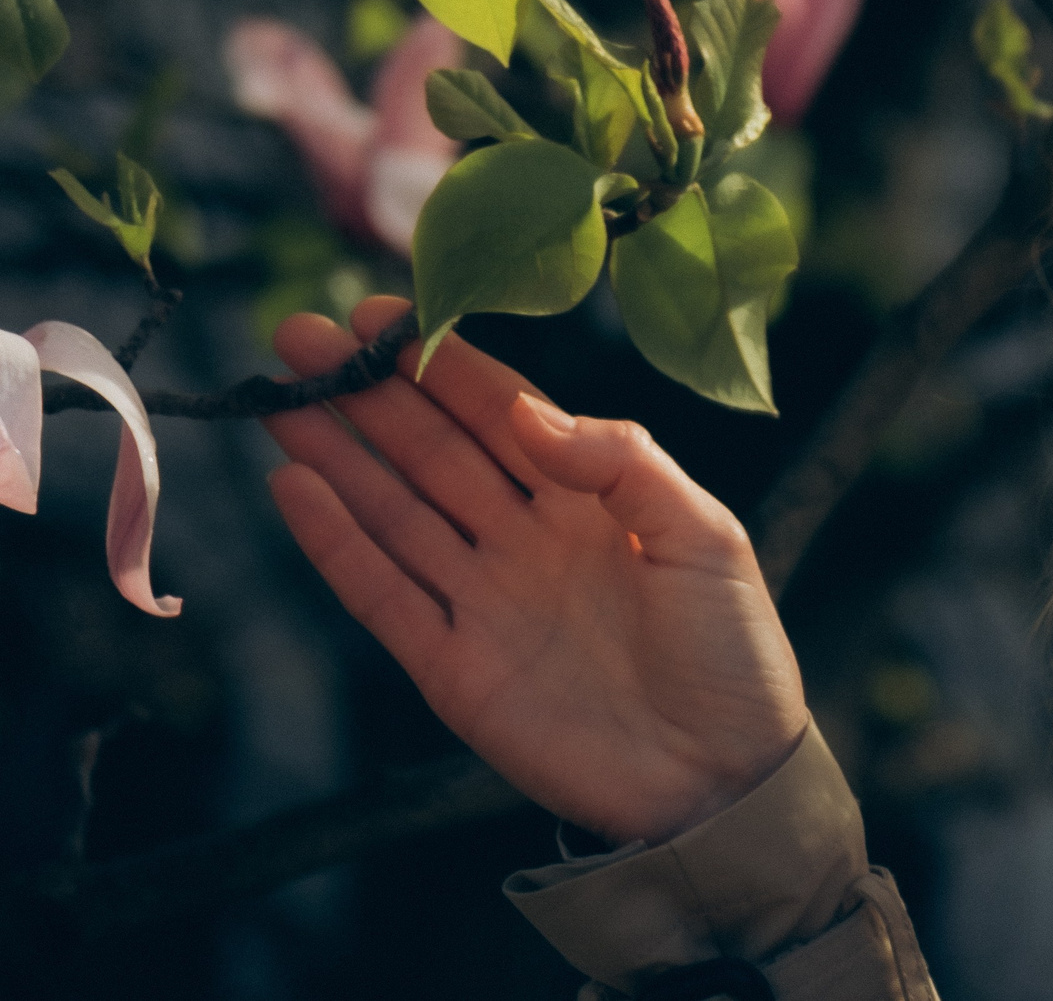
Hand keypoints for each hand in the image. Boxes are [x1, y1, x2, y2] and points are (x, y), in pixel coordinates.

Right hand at [263, 296, 807, 845]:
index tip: (383, 314)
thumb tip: (532, 413)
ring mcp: (485, 599)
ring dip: (335, 453)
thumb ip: (624, 462)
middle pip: (432, 451)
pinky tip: (295, 486)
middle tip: (299, 335)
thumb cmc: (733, 651)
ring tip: (280, 397)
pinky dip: (334, 542)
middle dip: (367, 393)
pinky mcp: (453, 666)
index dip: (444, 364)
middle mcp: (528, 537)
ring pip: (394, 511)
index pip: (503, 413)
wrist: (723, 777)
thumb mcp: (706, 535)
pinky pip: (380, 593)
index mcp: (594, 496)